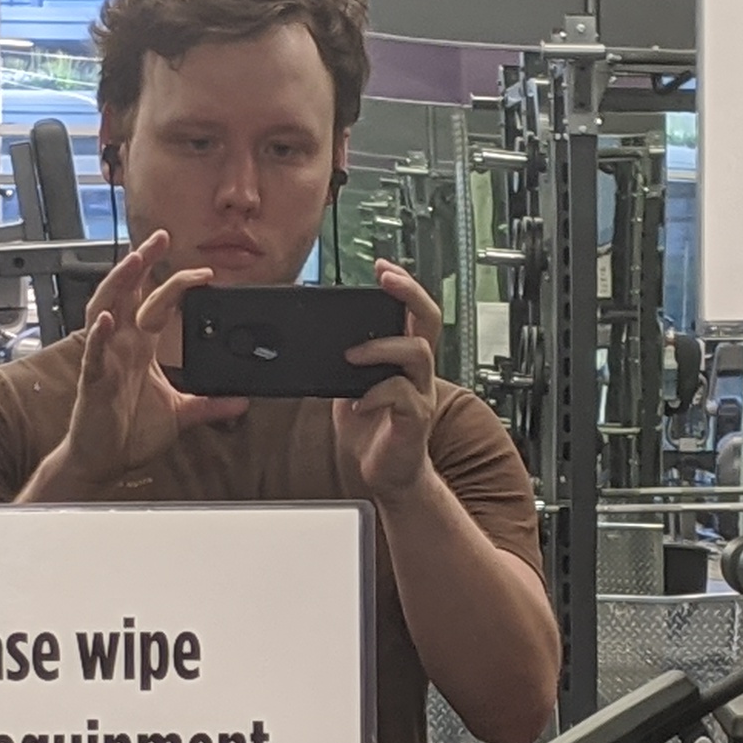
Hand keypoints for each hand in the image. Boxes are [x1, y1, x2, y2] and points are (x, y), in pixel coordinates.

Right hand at [45, 233, 240, 490]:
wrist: (104, 460)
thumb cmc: (130, 431)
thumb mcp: (180, 414)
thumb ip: (209, 404)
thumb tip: (242, 401)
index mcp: (139, 346)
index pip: (157, 303)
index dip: (177, 283)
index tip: (204, 272)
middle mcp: (121, 344)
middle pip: (128, 292)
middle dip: (142, 262)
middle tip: (160, 237)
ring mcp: (105, 358)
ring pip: (105, 309)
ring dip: (119, 284)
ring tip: (134, 261)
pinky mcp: (93, 380)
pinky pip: (94, 353)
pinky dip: (99, 335)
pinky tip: (108, 319)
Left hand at [337, 262, 444, 506]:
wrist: (388, 474)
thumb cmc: (373, 432)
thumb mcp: (350, 389)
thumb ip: (344, 366)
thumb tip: (314, 342)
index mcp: (404, 360)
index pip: (414, 311)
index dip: (403, 286)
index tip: (382, 267)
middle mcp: (419, 372)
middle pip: (428, 318)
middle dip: (408, 293)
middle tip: (386, 279)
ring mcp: (421, 394)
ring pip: (417, 352)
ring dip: (381, 347)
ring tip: (352, 355)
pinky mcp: (415, 420)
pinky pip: (402, 396)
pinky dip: (376, 394)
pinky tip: (358, 404)